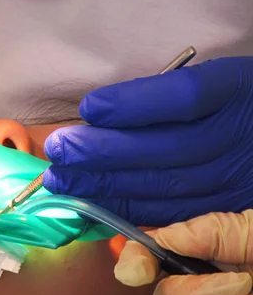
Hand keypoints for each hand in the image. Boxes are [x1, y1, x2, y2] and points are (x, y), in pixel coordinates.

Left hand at [43, 56, 252, 225]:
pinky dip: (128, 209)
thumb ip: (165, 95)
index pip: (184, 96)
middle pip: (165, 146)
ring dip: (104, 183)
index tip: (87, 107)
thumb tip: (98, 115)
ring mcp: (234, 178)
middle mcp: (237, 136)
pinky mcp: (224, 209)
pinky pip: (172, 214)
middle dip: (102, 150)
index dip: (131, 105)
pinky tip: (91, 201)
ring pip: (164, 184)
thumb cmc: (228, 102)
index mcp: (234, 90)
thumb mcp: (210, 80)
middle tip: (58, 149)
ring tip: (60, 178)